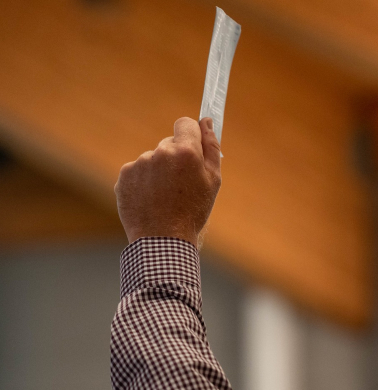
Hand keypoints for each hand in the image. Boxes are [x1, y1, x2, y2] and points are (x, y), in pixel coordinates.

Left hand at [114, 117, 221, 247]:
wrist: (163, 240)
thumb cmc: (193, 211)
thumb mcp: (213, 180)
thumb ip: (211, 147)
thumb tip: (206, 121)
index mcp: (185, 151)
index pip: (185, 123)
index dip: (191, 134)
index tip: (193, 146)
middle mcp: (160, 152)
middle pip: (169, 143)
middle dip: (176, 158)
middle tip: (182, 184)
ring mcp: (139, 163)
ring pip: (153, 159)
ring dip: (159, 171)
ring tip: (165, 197)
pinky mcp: (124, 176)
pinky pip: (137, 172)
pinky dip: (144, 182)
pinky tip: (151, 200)